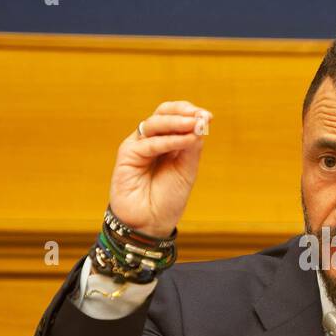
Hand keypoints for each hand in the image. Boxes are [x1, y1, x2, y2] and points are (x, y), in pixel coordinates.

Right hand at [108, 100, 212, 236]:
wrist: (150, 223)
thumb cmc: (168, 199)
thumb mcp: (187, 171)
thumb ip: (192, 148)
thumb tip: (200, 123)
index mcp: (167, 142)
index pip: (175, 116)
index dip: (190, 112)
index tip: (208, 117)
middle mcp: (151, 140)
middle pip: (163, 113)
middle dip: (182, 112)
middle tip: (200, 116)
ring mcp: (138, 146)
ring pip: (155, 123)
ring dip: (176, 122)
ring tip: (194, 125)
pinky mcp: (127, 154)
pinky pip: (149, 143)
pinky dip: (168, 140)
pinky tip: (184, 140)